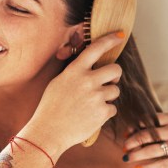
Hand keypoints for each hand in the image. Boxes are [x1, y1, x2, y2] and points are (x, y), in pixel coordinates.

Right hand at [27, 32, 124, 153]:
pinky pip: (113, 108)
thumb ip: (75, 73)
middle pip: (116, 69)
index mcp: (75, 71)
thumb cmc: (51, 108)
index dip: (110, 40)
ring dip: (108, 96)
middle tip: (109, 81)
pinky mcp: (102, 113)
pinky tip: (91, 117)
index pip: (96, 48)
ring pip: (115, 90)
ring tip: (92, 104)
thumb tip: (92, 67)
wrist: (48, 132)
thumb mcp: (58, 83)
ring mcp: (96, 97)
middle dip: (115, 75)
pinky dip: (105, 113)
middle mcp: (87, 81)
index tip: (119, 36)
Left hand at [122, 113, 167, 167]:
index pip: (147, 120)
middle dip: (131, 142)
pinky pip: (160, 164)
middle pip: (146, 135)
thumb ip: (164, 124)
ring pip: (150, 150)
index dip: (134, 128)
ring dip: (135, 155)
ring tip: (126, 158)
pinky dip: (147, 167)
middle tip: (124, 148)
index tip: (125, 134)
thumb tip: (138, 126)